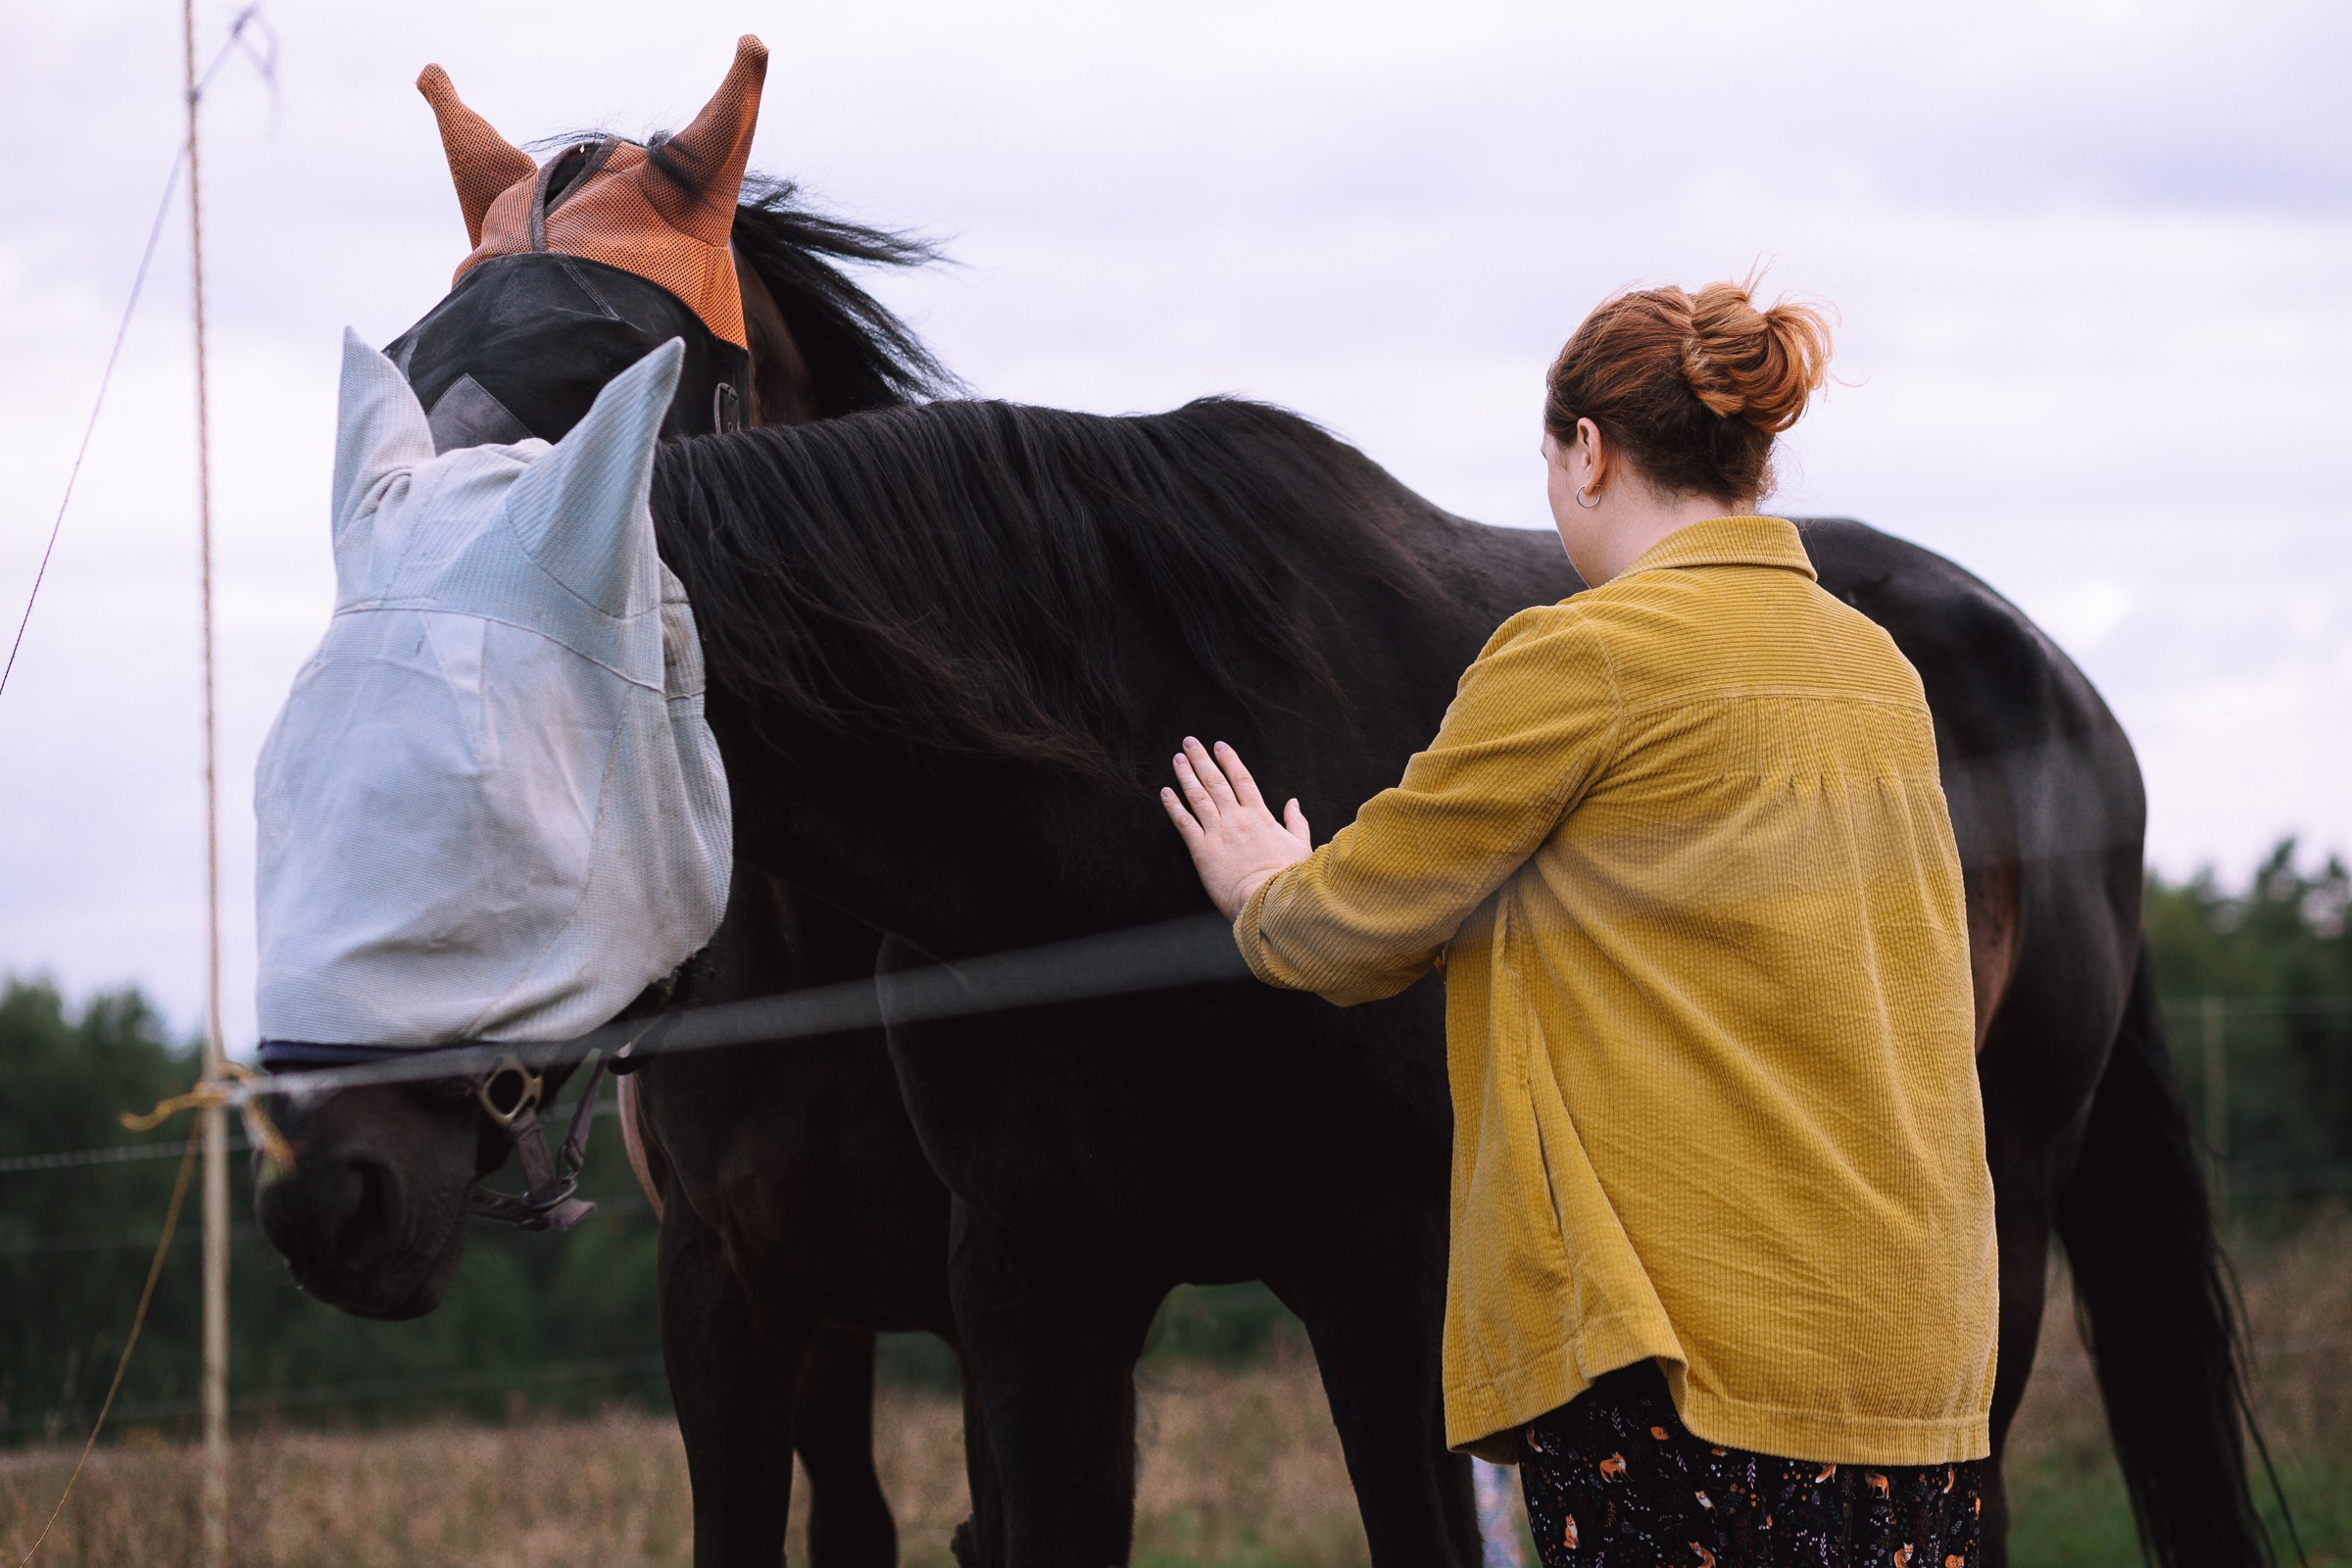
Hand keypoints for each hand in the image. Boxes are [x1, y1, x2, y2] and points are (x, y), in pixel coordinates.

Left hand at [1159, 737, 1312, 919]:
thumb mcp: (1299, 847)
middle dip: (1201, 759)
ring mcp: (1217, 832)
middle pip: (1215, 781)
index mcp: (1260, 816)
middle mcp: (1236, 818)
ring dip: (1186, 775)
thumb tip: (1293, 802)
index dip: (1229, 760)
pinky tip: (1165, 792)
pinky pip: (1184, 822)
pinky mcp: (1202, 850)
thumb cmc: (1287, 878)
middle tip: (1189, 742)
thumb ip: (1296, 822)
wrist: (1267, 901)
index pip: (1242, 779)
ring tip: (1177, 759)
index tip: (1219, 745)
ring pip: (1198, 796)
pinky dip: (1173, 805)